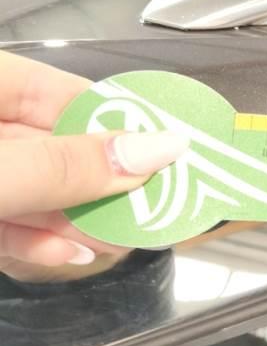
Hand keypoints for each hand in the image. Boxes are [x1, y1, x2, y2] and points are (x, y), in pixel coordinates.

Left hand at [0, 52, 188, 280]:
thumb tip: (157, 149)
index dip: (122, 121)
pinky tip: (69, 252)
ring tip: (119, 239)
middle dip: (103, 183)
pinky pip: (4, 217)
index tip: (172, 149)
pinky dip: (34, 239)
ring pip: (34, 187)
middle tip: (153, 204)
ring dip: (77, 219)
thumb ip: (69, 166)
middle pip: (55, 146)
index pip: (66, 93)